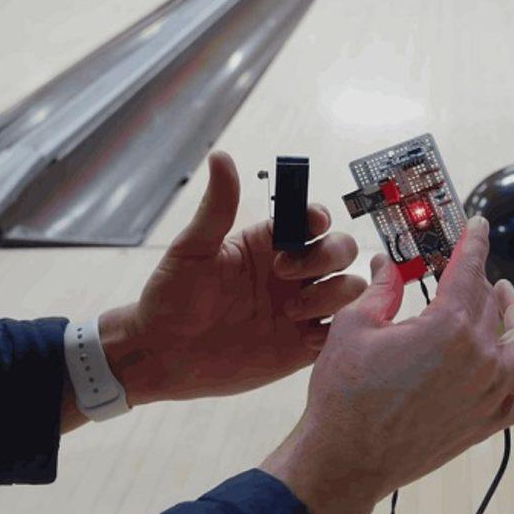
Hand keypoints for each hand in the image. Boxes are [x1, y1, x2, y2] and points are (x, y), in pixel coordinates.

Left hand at [99, 151, 365, 405]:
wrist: (165, 356)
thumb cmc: (171, 298)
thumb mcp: (191, 250)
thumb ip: (216, 208)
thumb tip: (221, 157)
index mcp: (270, 243)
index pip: (313, 220)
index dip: (319, 220)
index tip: (308, 228)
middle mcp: (292, 273)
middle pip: (341, 250)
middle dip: (327, 257)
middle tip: (285, 275)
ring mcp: (302, 308)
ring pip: (349, 289)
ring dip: (331, 296)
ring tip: (290, 314)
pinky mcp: (303, 345)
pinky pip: (339, 333)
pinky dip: (335, 332)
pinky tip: (303, 338)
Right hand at [260, 216, 513, 513]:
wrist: (346, 459)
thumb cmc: (345, 396)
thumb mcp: (354, 326)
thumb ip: (380, 289)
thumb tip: (388, 264)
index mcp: (447, 326)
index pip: (469, 269)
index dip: (474, 242)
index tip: (477, 226)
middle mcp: (478, 357)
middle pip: (491, 302)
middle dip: (480, 278)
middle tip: (467, 270)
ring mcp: (489, 392)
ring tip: (502, 301)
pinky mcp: (488, 421)